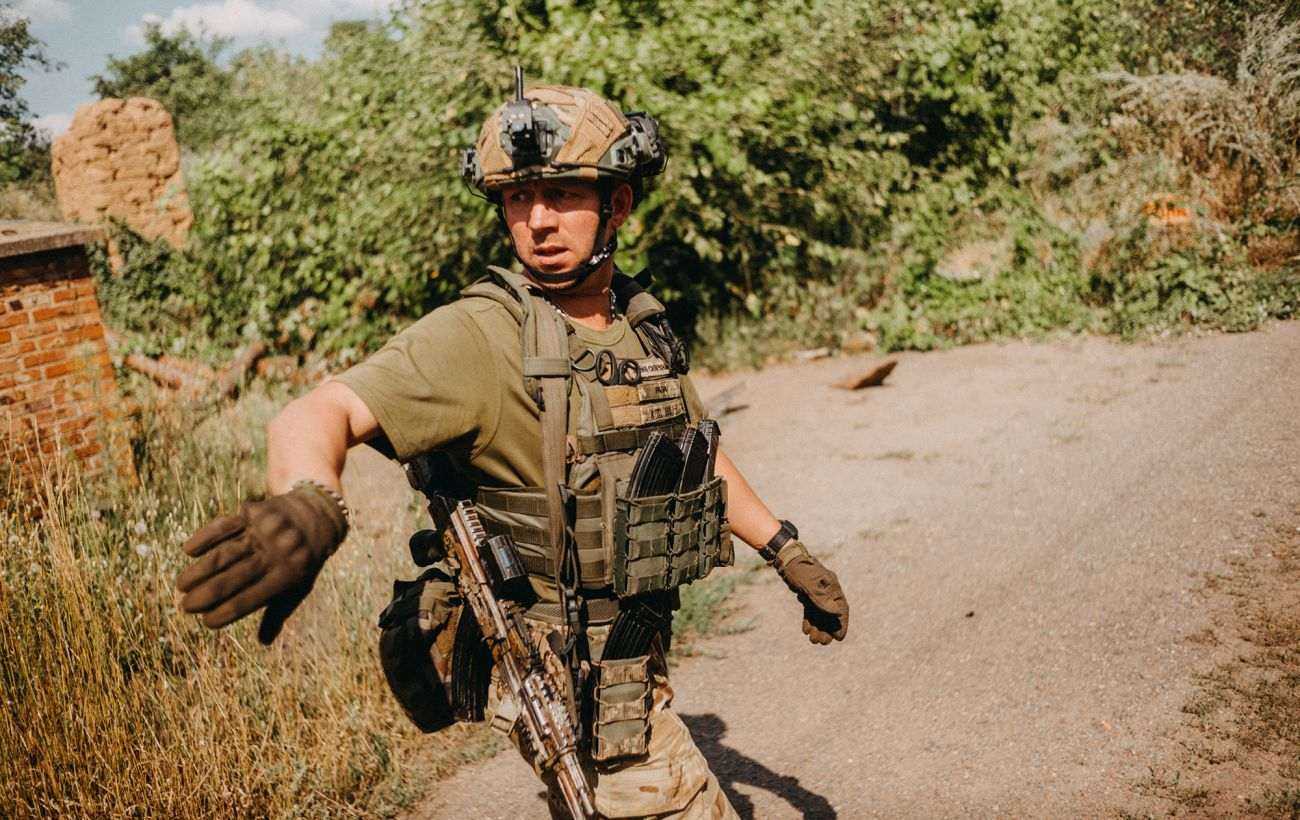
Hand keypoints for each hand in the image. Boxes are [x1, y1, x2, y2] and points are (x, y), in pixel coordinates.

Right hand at [175, 483, 347, 643]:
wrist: (318, 513)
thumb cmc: (302, 559)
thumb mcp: (299, 586)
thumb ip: (279, 612)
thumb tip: (263, 642)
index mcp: (287, 576)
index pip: (251, 599)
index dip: (227, 613)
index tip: (206, 623)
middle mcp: (275, 553)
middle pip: (233, 577)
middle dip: (206, 595)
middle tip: (185, 606)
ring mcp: (263, 531)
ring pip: (225, 553)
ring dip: (199, 571)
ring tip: (181, 586)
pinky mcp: (253, 512)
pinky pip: (224, 526)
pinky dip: (204, 537)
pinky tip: (188, 551)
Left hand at [774, 541, 848, 644]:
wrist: (784, 558)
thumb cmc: (798, 569)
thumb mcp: (809, 585)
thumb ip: (822, 599)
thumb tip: (838, 614)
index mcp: (833, 586)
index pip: (841, 608)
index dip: (841, 625)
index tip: (839, 638)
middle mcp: (828, 590)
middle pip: (830, 614)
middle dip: (827, 629)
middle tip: (821, 643)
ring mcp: (818, 591)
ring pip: (820, 613)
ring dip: (817, 627)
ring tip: (812, 640)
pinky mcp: (809, 592)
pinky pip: (812, 609)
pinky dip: (809, 619)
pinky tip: (805, 630)